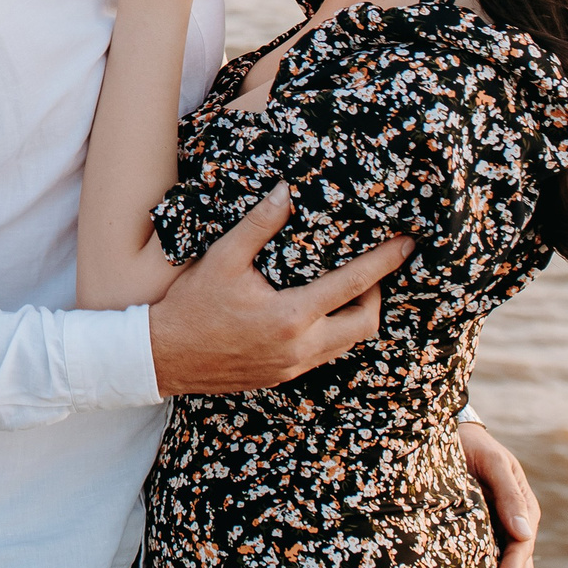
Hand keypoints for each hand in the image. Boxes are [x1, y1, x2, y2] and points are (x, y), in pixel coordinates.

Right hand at [147, 182, 411, 393]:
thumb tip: (287, 191)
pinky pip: (324, 355)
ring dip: (356, 316)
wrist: (162, 357)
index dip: (384, 262)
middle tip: (373, 270)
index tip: (406, 244)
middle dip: (377, 295)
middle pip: (365, 324)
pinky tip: (317, 313)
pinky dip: (333, 332)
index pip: (353, 286)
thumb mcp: (221, 258)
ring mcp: (293, 366)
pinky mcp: (282, 376)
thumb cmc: (191, 305)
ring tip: (350, 289)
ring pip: (347, 344)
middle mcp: (300, 347)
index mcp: (291, 316)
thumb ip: (258, 225)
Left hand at [459, 420, 539, 567]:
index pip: (521, 546)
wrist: (458, 436)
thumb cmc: (475, 447)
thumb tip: (526, 533)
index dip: (513, 566)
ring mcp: (505, 535)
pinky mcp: (488, 538)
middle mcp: (518, 527)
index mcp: (524, 510)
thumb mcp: (493, 462)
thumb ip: (509, 495)